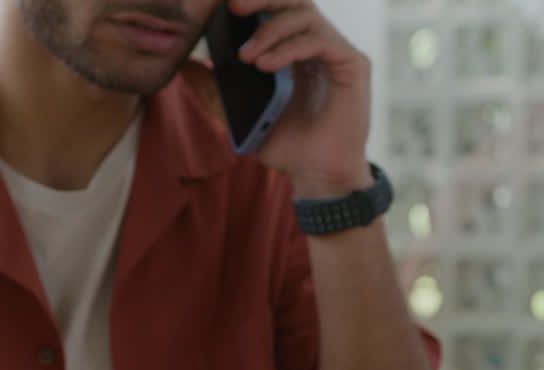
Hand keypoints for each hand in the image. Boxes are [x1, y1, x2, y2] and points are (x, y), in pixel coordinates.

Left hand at [231, 0, 373, 197]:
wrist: (318, 177)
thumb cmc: (287, 147)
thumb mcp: (242, 116)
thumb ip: (218, 91)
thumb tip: (189, 67)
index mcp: (295, 50)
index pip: (276, 8)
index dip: (254, 1)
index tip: (223, 6)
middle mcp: (318, 45)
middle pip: (293, 0)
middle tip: (233, 7)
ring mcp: (336, 52)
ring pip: (304, 14)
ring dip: (270, 30)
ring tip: (247, 57)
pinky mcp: (353, 64)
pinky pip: (319, 40)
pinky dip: (288, 48)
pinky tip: (265, 65)